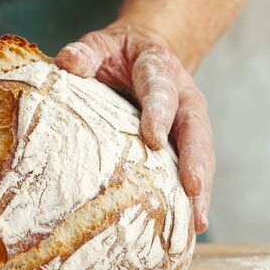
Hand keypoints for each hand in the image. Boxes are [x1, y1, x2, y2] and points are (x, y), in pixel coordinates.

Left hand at [55, 23, 213, 232]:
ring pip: (202, 152)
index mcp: (159, 68)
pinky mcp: (186, 142)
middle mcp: (183, 95)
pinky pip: (194, 168)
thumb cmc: (116, 54)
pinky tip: (193, 224)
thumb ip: (86, 53)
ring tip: (197, 220)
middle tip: (193, 187)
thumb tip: (68, 64)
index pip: (160, 89)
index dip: (159, 112)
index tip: (153, 139)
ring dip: (201, 186)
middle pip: (195, 127)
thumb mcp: (99, 45)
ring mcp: (189, 121)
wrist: (146, 52)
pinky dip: (195, 195)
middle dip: (195, 158)